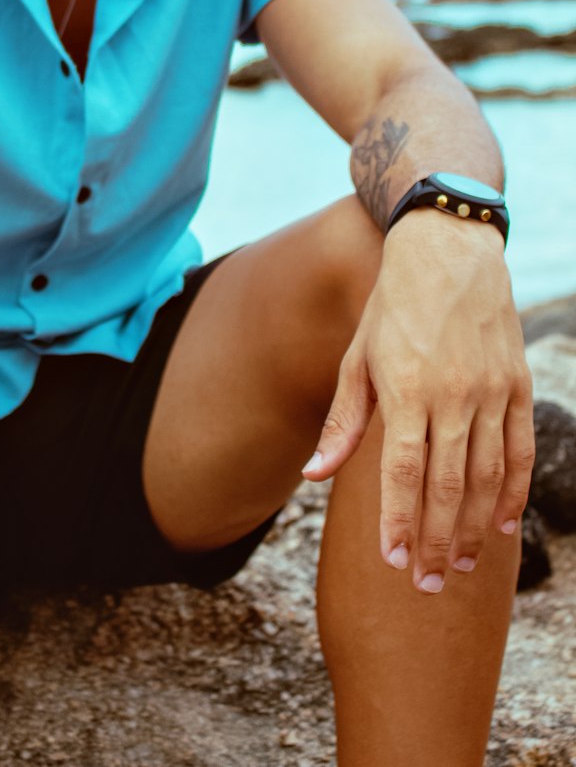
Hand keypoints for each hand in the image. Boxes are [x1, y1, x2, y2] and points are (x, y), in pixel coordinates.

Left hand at [303, 210, 534, 592]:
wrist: (448, 250)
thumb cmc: (392, 307)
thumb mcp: (357, 357)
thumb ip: (343, 422)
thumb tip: (313, 475)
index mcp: (405, 388)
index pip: (402, 473)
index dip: (399, 522)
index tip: (393, 562)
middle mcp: (452, 395)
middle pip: (445, 485)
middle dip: (435, 541)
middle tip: (425, 584)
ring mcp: (490, 390)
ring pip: (486, 476)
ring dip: (473, 527)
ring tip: (458, 565)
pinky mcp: (517, 384)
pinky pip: (520, 449)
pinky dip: (514, 491)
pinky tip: (502, 524)